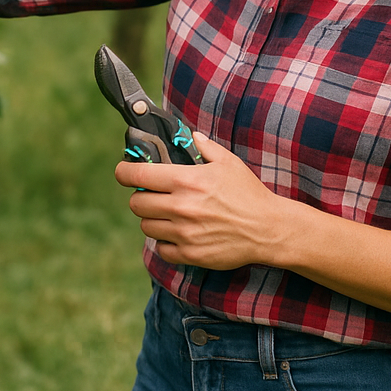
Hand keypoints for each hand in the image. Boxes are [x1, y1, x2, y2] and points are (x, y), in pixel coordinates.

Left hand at [114, 132, 298, 270]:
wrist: (267, 228)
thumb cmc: (248, 192)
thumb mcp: (228, 162)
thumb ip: (204, 146)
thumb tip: (190, 135)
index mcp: (186, 180)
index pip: (139, 175)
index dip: (124, 172)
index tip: (123, 172)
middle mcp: (180, 207)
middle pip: (136, 203)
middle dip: (140, 197)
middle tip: (152, 194)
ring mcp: (184, 233)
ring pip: (146, 227)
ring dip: (152, 219)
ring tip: (166, 214)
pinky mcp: (190, 254)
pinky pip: (161, 249)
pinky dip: (164, 242)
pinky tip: (176, 233)